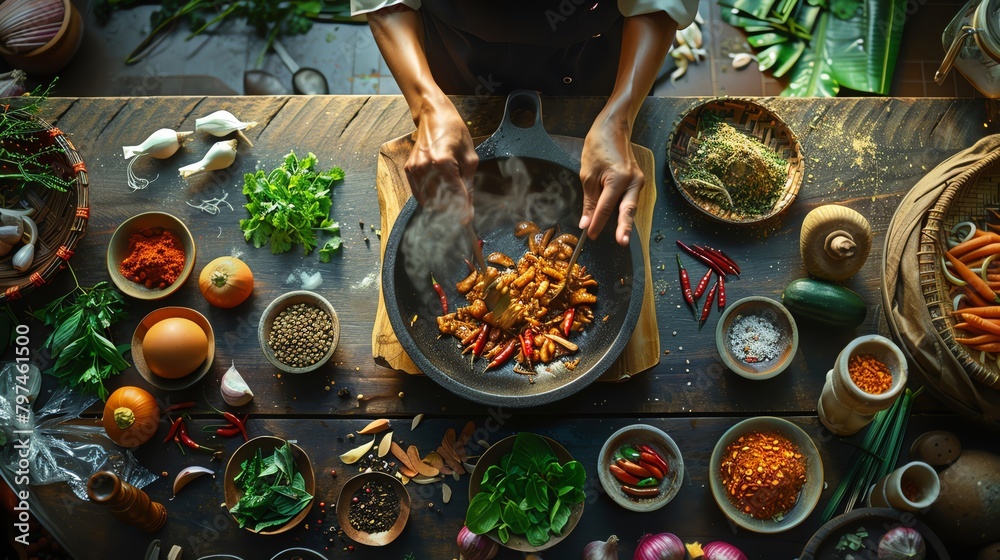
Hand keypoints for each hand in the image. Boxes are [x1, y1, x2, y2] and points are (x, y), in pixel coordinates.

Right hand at [405, 95, 477, 223]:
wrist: (433, 116)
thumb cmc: (455, 133)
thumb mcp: (469, 158)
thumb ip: (468, 184)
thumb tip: (468, 207)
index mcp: (443, 163)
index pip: (454, 196)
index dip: (462, 211)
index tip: (468, 221)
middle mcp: (425, 167)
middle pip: (440, 202)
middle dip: (453, 211)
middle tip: (463, 214)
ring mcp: (414, 170)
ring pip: (428, 201)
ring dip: (441, 207)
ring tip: (453, 204)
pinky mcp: (408, 170)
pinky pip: (419, 194)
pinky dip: (430, 200)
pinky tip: (441, 196)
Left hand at [579, 111, 643, 245]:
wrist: (613, 127)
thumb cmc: (598, 146)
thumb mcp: (588, 175)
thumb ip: (589, 201)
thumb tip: (586, 222)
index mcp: (619, 178)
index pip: (606, 207)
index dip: (597, 223)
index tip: (589, 235)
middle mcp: (634, 181)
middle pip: (627, 210)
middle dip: (624, 228)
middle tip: (622, 243)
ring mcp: (638, 181)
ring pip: (630, 206)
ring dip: (625, 221)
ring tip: (621, 237)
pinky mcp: (637, 181)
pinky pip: (630, 199)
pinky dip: (624, 210)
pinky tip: (620, 222)